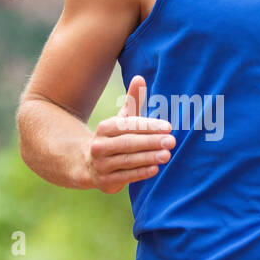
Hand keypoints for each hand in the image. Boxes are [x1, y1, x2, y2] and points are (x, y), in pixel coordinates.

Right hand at [87, 75, 174, 194]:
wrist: (88, 165)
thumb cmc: (113, 138)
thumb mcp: (121, 120)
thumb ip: (133, 101)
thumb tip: (140, 77)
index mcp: (105, 128)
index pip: (128, 125)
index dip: (148, 126)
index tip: (168, 127)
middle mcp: (100, 146)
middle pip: (128, 143)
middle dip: (151, 142)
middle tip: (172, 141)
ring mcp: (102, 165)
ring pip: (127, 160)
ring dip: (148, 157)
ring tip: (167, 155)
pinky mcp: (105, 182)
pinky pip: (125, 177)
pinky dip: (140, 173)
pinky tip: (155, 168)